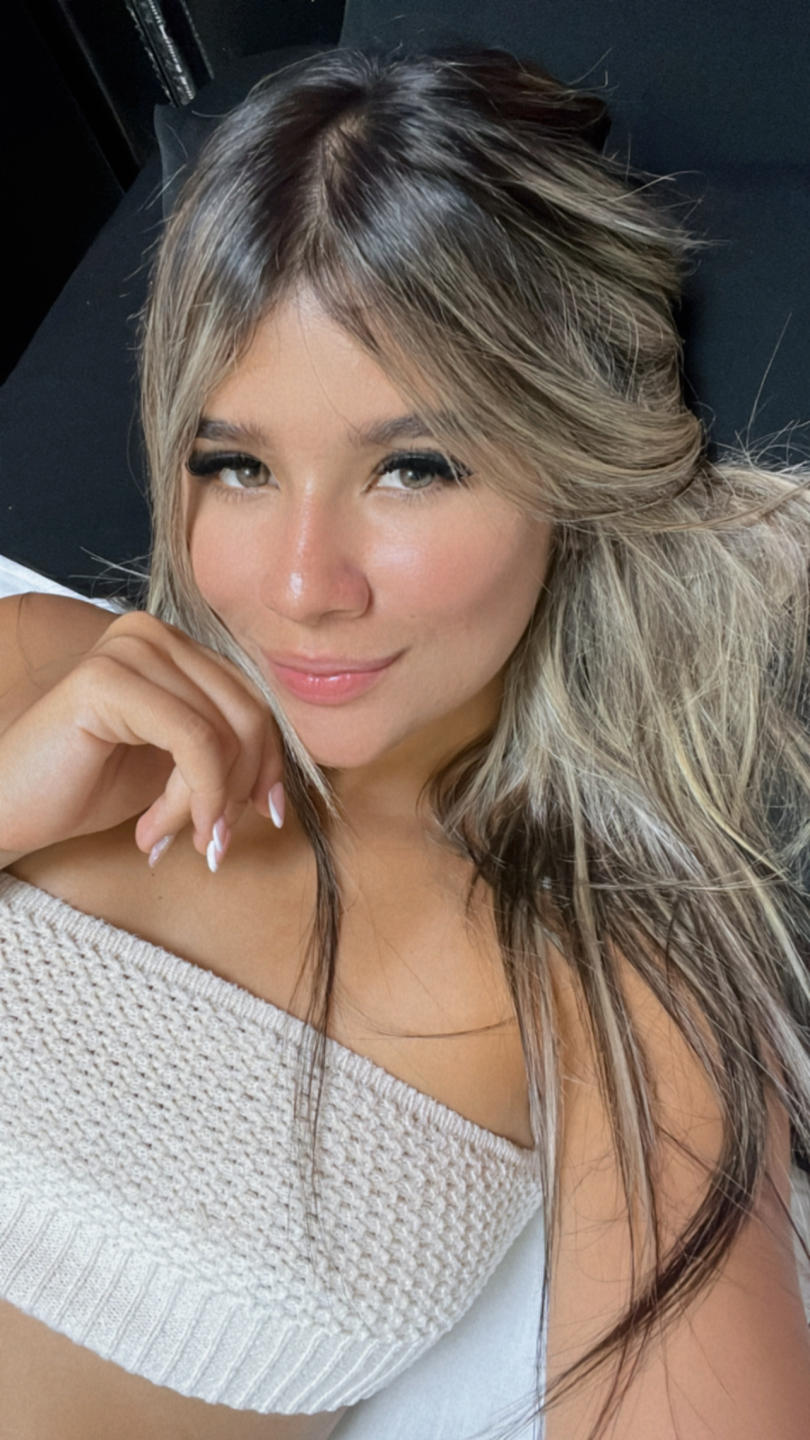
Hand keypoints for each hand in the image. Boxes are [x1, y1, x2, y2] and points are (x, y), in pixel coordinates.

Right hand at [0, 609, 283, 866]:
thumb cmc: (85, 786)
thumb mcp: (176, 766)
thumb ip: (227, 753)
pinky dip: (191, 797)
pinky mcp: (108, 680)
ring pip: (223, 734)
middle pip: (248, 713)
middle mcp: (154, 633)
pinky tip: (155, 831)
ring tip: (167, 836)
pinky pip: (193, 743)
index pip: (255, 700)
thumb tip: (283, 785)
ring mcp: (129, 648)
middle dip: (238, 788)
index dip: (269, 764)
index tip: (265, 816)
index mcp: (174, 645)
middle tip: (209, 840)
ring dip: (204, 802)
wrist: (8, 807)